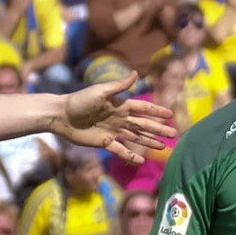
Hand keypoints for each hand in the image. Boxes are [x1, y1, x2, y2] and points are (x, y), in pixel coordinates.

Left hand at [52, 80, 176, 161]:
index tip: (170, 115)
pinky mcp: (104, 143)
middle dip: (158, 129)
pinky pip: (120, 150)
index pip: (143, 109)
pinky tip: (141, 161)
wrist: (61, 115)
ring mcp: (112, 131)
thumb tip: (136, 73)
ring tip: (163, 146)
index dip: (156, 112)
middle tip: (174, 134)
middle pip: (143, 125)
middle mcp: (119, 118)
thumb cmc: (79, 100)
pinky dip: (130, 156)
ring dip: (149, 141)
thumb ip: (119, 85)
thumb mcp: (100, 91)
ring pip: (135, 138)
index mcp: (120, 105)